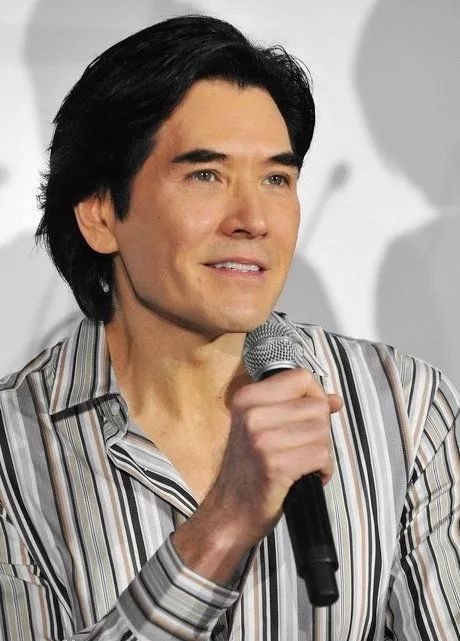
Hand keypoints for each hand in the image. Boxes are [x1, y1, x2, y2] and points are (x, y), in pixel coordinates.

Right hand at [172, 369, 341, 583]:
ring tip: (301, 464)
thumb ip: (298, 408)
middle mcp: (252, 413)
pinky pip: (321, 456)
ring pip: (322, 432)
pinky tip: (306, 477)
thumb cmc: (250, 471)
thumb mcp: (263, 428)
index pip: (301, 377)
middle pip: (317, 406)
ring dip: (321, 452)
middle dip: (320, 431)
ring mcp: (262, 439)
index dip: (315, 397)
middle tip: (302, 449)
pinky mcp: (274, 464)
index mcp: (247, 398)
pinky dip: (322, 470)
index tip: (308, 418)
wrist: (229, 512)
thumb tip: (335, 400)